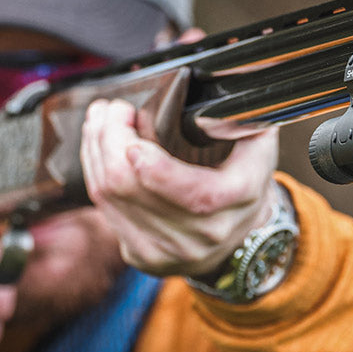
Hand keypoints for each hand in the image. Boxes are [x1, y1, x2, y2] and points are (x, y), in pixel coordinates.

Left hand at [79, 99, 279, 277]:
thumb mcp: (257, 142)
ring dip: (96, 150)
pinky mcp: (142, 256)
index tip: (135, 144)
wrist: (240, 229)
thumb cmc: (243, 175)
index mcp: (236, 203)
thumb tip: (212, 94)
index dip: (160, 172)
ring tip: (100, 121)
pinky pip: (104, 210)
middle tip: (112, 109)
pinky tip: (98, 149)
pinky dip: (95, 172)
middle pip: (133, 188)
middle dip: (111, 140)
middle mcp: (201, 236)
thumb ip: (239, 116)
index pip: (196, 195)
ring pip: (110, 198)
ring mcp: (168, 252)